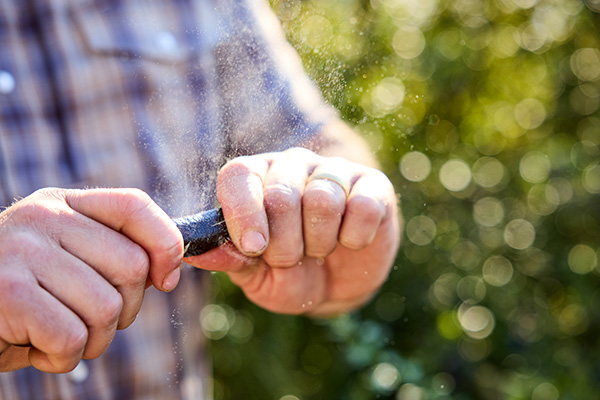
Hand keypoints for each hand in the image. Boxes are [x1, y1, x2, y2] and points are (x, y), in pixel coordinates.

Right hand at [0, 188, 182, 372]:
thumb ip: (111, 252)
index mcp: (63, 204)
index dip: (166, 244)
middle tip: (88, 320)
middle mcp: (42, 217)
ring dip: (92, 339)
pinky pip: (72, 336)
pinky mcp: (8, 291)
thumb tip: (173, 266)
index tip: (167, 279)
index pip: (134, 206)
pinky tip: (36, 347)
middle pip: (132, 266)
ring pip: (107, 308)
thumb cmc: (23, 298)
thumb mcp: (67, 261)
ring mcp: (22, 251)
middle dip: (124, 310)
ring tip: (57, 334)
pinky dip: (62, 357)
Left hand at [186, 148, 399, 315]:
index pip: (239, 175)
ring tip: (319, 251)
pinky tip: (350, 243)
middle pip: (281, 195)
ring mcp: (334, 172)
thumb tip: (191, 252)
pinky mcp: (373, 185)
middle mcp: (292, 165)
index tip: (254, 248)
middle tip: (291, 259)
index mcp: (256, 179)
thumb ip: (228, 258)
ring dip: (319, 242)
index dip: (243, 213)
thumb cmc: (289, 276)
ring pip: (322, 200)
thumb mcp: (254, 275)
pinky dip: (354, 238)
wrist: (336, 287)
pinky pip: (362, 206)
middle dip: (284, 245)